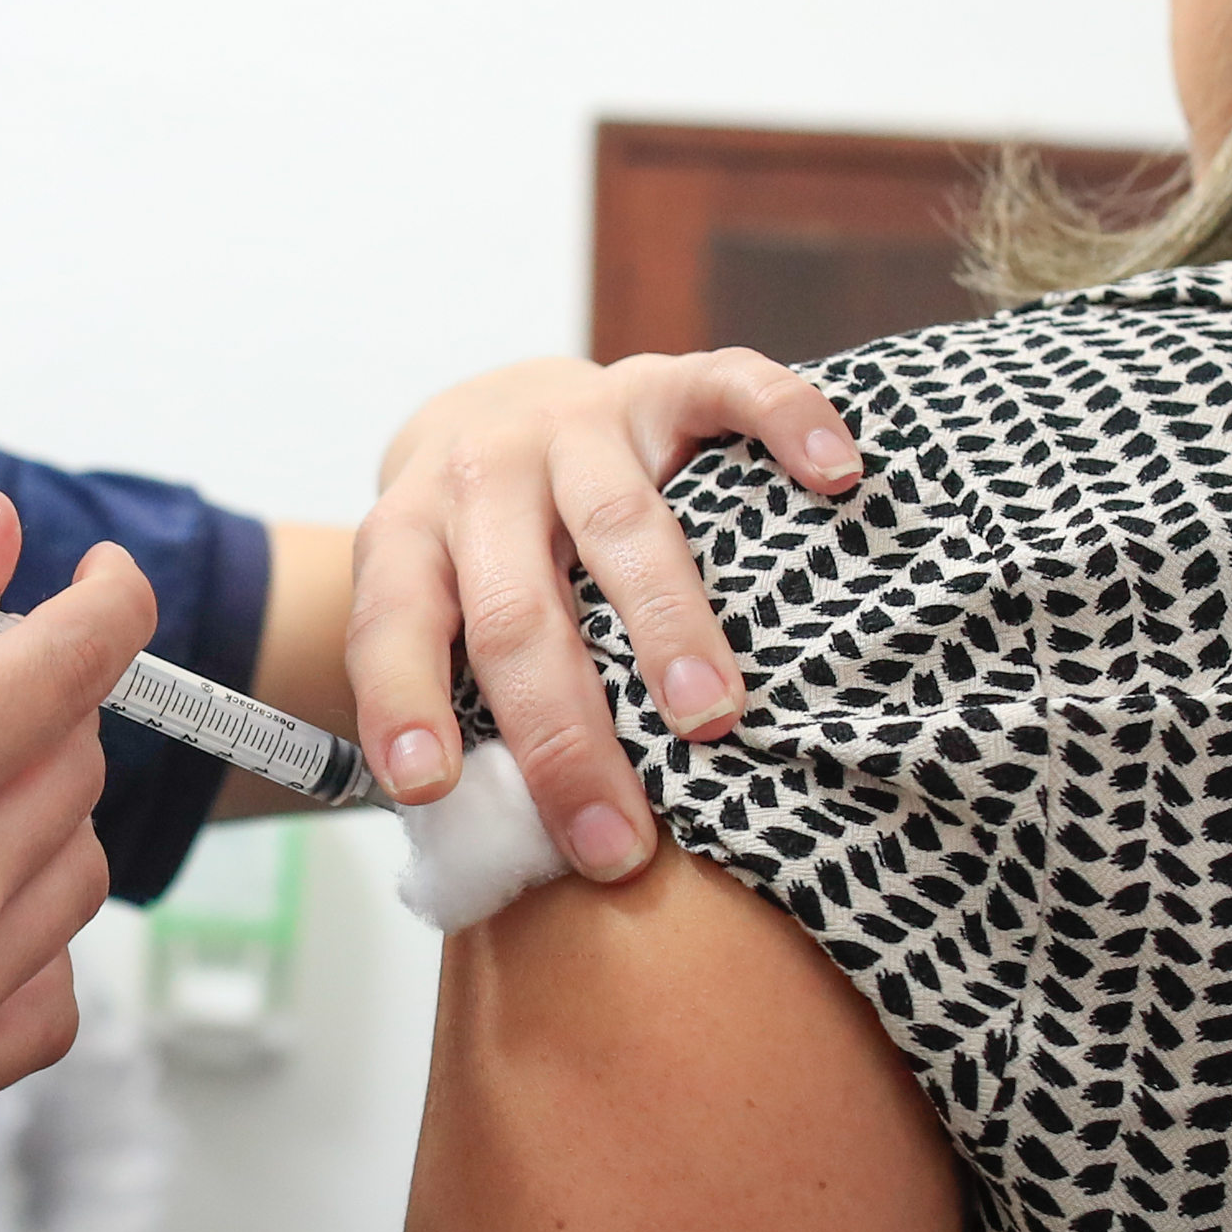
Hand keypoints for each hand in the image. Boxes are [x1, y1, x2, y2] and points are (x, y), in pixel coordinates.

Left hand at [349, 352, 860, 882]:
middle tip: (617, 840)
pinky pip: (727, 388)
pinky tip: (835, 471)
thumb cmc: (477, 559)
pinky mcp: (662, 383)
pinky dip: (783, 420)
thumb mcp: (437, 613)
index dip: (402, 701)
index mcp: (411, 536)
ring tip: (711, 721)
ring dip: (666, 627)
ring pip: (620, 525)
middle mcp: (484, 474)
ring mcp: (578, 422)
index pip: (395, 623)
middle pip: (518, 609)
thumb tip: (489, 848)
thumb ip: (458, 700)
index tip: (427, 787)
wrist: (495, 410)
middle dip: (564, 733)